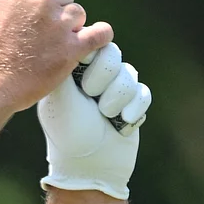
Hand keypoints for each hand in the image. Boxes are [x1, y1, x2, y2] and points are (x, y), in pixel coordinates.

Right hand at [0, 0, 113, 113]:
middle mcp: (42, 0)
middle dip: (56, 9)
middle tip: (40, 29)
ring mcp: (59, 24)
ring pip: (78, 14)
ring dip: (68, 27)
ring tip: (48, 45)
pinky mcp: (72, 48)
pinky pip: (100, 33)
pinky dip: (98, 36)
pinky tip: (91, 39)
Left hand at [37, 43, 151, 199]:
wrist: (90, 166)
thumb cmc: (69, 131)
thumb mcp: (60, 96)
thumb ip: (66, 65)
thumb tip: (68, 37)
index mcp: (70, 72)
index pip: (91, 44)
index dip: (93, 59)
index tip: (83, 80)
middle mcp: (91, 77)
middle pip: (114, 54)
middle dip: (105, 80)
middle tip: (91, 99)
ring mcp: (113, 90)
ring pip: (130, 74)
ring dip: (116, 99)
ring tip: (104, 117)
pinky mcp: (132, 104)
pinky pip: (143, 92)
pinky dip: (132, 110)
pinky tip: (119, 124)